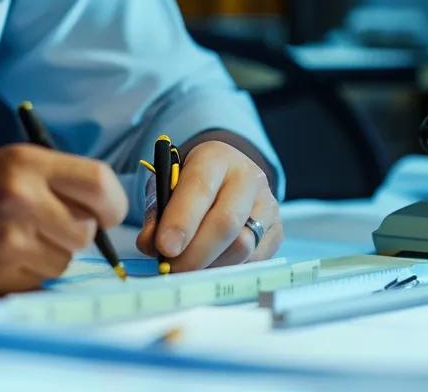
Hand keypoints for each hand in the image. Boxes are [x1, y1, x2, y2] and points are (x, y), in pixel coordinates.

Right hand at [0, 145, 127, 294]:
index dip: (109, 204)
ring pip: (64, 261)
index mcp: (25, 163)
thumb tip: (101, 208)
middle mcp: (22, 198)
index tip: (103, 213)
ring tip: (7, 241)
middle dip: (70, 233)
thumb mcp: (2, 165)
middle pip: (85, 231)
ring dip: (46, 256)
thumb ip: (52, 180)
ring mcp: (10, 241)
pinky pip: (39, 283)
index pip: (100, 184)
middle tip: (38, 226)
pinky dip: (25, 276)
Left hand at [135, 139, 281, 270]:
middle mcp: (248, 177)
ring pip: (242, 246)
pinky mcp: (277, 231)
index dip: (181, 221)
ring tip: (186, 268)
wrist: (226, 179)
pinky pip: (253, 260)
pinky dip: (226, 269)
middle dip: (194, 253)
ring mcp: (267, 204)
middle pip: (226, 222)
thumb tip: (151, 246)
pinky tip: (208, 266)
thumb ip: (156, 214)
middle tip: (170, 268)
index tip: (164, 248)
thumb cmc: (190, 186)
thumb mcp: (167, 187)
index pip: (200, 188)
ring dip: (210, 265)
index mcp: (216, 157)